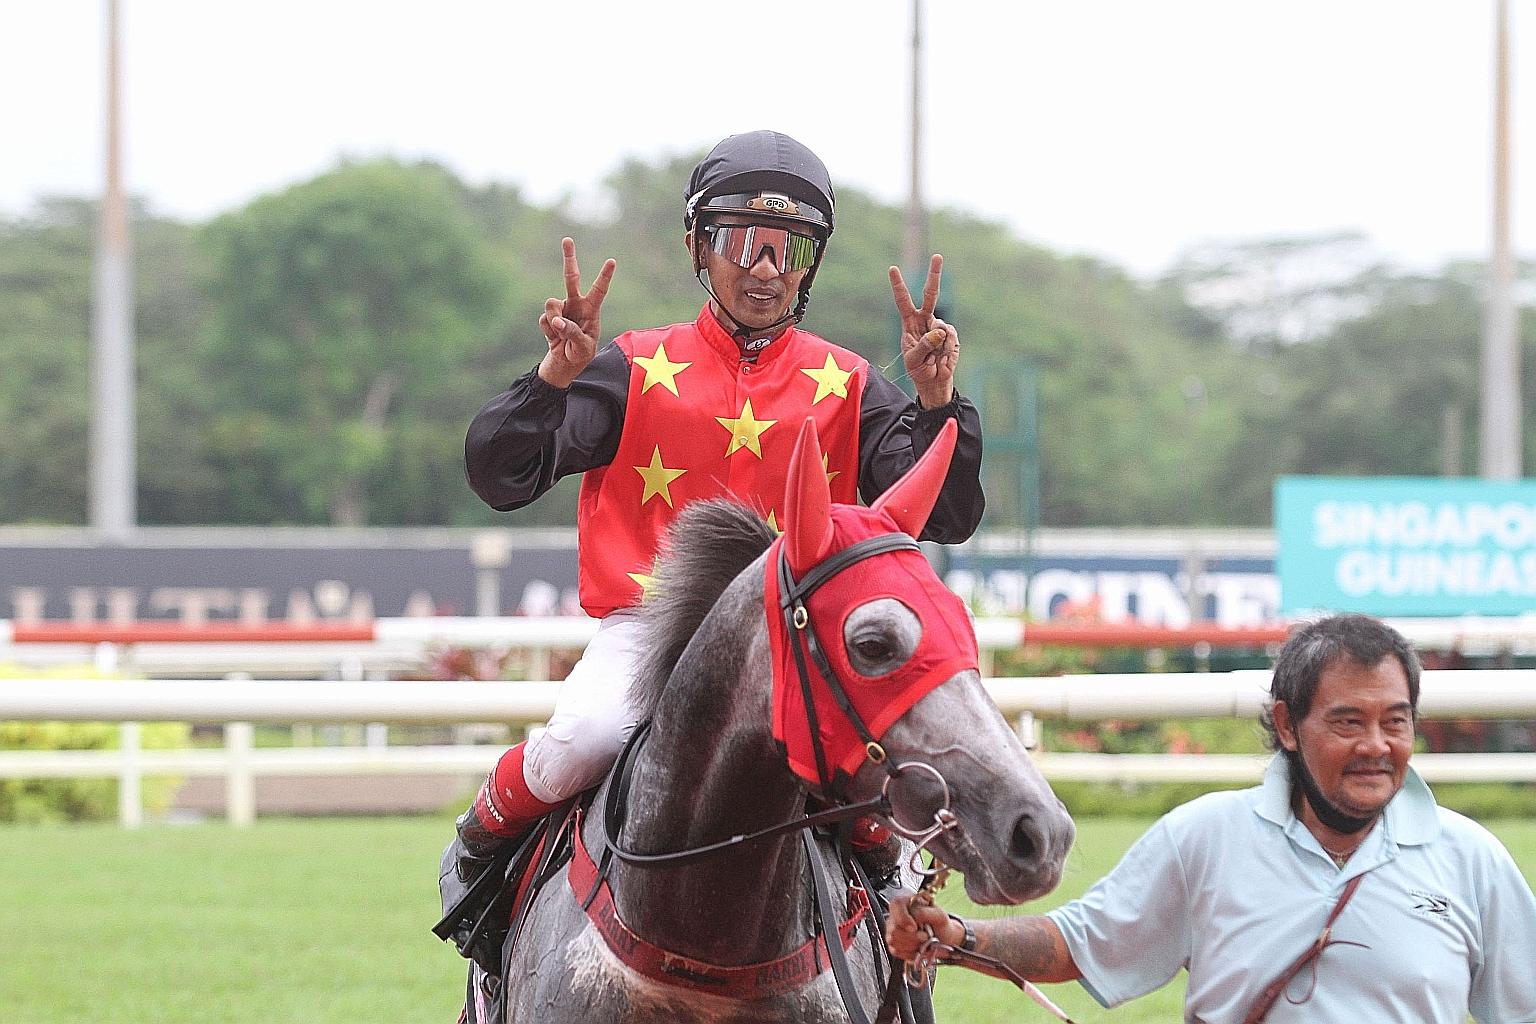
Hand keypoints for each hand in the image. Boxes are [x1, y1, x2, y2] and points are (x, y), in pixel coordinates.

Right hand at [538, 237, 616, 388]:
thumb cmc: (580, 356)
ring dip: (554, 320)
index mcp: (591, 310)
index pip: (599, 290)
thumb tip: (558, 320)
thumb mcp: (583, 348)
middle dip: (569, 258)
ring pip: (551, 304)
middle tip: (567, 239)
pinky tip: (554, 338)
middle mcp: (576, 305)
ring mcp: (562, 310)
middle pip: (571, 278)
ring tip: (561, 335)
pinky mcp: (548, 318)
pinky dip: (548, 330)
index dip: (604, 276)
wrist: (563, 366)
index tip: (612, 261)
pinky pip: (544, 319)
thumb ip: (572, 332)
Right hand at [884, 893, 963, 961]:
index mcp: (906, 902)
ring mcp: (892, 929)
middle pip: (894, 928)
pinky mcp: (893, 944)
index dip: (903, 918)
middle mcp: (896, 915)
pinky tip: (918, 949)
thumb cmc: (940, 924)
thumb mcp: (939, 915)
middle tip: (926, 937)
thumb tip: (914, 917)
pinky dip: (910, 953)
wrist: (943, 938)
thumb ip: (925, 913)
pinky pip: (896, 951)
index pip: (896, 904)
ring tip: (924, 943)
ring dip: (912, 946)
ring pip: (894, 941)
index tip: (914, 928)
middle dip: (912, 937)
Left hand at [890, 254, 958, 408]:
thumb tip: (939, 329)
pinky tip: (942, 357)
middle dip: (935, 275)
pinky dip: (946, 348)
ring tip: (932, 357)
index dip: (898, 285)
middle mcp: (925, 320)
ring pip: (940, 325)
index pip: (903, 300)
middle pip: (931, 294)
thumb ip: (924, 344)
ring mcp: (939, 327)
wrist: (934, 382)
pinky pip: (950, 337)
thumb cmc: (918, 369)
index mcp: (910, 322)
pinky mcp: (952, 336)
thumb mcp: (914, 359)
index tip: (893, 268)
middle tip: (938, 256)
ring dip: (936, 344)